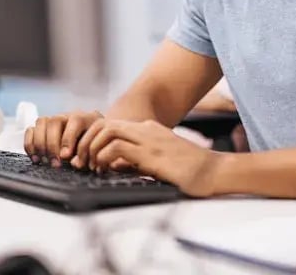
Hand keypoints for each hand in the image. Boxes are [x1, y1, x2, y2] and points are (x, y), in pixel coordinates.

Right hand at [23, 110, 102, 166]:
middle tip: (55, 163)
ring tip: (44, 161)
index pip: (75, 121)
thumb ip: (85, 154)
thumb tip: (73, 163)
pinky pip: (30, 130)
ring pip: (41, 123)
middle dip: (52, 144)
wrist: (89, 140)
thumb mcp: (94, 149)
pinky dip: (30, 144)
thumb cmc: (92, 146)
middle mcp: (66, 116)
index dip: (68, 138)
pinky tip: (36, 158)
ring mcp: (52, 120)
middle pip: (55, 121)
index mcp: (84, 118)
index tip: (65, 156)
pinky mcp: (41, 128)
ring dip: (40, 144)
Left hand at [77, 119, 219, 196]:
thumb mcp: (157, 162)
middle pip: (104, 123)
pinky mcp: (151, 154)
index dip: (94, 140)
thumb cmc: (190, 170)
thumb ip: (136, 160)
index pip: (111, 126)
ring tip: (90, 166)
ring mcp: (149, 139)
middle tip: (81, 161)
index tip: (87, 158)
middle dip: (87, 140)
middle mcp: (146, 129)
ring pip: (107, 130)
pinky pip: (117, 147)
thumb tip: (111, 165)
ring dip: (92, 148)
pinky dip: (103, 157)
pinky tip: (103, 169)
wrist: (214, 172)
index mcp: (148, 129)